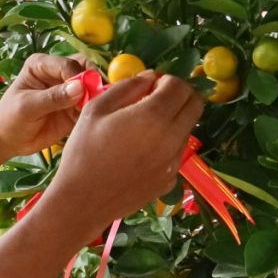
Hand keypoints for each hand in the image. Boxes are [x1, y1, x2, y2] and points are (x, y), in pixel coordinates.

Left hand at [0, 51, 90, 159]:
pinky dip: (95, 109)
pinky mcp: (75, 107)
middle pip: (84, 69)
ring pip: (91, 85)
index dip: (78, 77)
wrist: (8, 140)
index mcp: (42, 65)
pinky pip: (91, 104)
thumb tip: (79, 87)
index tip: (83, 93)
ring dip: (97, 96)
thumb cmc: (10, 118)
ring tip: (95, 109)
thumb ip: (53, 97)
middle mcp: (57, 73)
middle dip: (93, 82)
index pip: (67, 64)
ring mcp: (68, 90)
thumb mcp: (28, 107)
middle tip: (96, 99)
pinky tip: (93, 118)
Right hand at [45, 71, 202, 231]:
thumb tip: (150, 77)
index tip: (151, 85)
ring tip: (143, 129)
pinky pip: (176, 153)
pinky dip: (166, 145)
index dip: (167, 80)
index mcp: (153, 116)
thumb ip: (127, 87)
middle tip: (157, 99)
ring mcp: (173, 162)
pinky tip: (140, 153)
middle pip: (195, 106)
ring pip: (187, 129)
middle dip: (180, 96)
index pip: (180, 86)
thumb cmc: (83, 151)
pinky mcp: (170, 179)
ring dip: (173, 120)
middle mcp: (171, 138)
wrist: (82, 200)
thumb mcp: (96, 109)